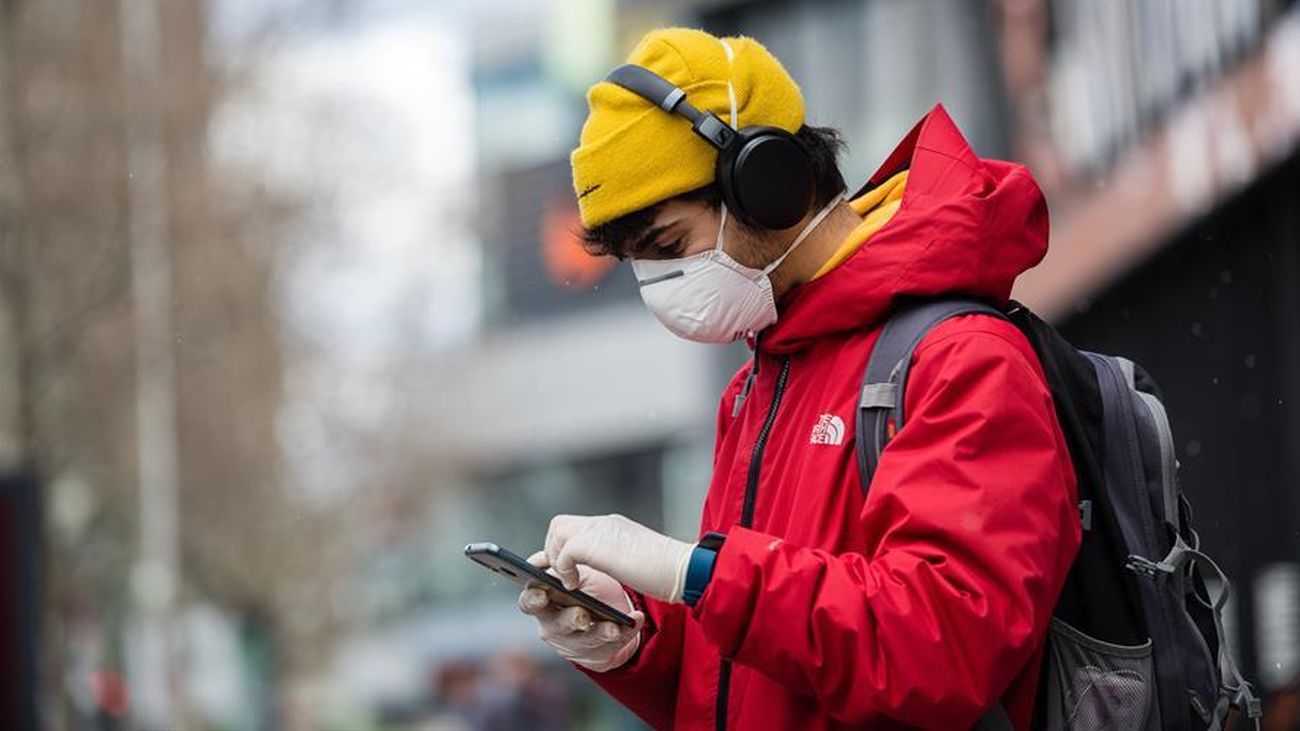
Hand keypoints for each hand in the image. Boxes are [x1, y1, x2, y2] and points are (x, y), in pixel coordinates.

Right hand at [517, 560, 644, 672]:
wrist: (610, 611)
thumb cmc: (586, 587)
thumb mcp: (575, 574)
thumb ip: (559, 565)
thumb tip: (541, 558)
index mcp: (543, 603)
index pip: (529, 602)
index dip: (533, 600)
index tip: (543, 593)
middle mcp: (553, 626)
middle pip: (558, 625)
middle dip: (571, 620)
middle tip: (582, 614)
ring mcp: (574, 644)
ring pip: (585, 640)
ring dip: (601, 631)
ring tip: (615, 625)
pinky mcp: (595, 655)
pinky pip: (611, 647)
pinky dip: (626, 633)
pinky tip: (634, 620)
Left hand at [543, 514, 694, 602]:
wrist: (682, 568)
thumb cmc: (665, 571)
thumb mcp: (632, 559)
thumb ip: (612, 556)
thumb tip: (595, 567)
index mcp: (612, 526)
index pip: (573, 525)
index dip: (561, 545)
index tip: (561, 567)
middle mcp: (603, 523)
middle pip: (559, 524)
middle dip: (553, 550)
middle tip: (564, 574)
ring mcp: (599, 531)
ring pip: (557, 533)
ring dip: (557, 559)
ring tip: (570, 581)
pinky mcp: (596, 545)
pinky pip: (565, 552)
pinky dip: (564, 570)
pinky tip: (575, 586)